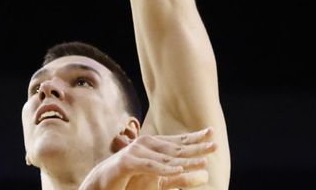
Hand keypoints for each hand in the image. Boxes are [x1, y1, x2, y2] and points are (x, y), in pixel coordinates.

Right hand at [80, 127, 216, 189]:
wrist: (100, 182)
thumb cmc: (127, 178)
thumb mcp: (155, 175)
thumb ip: (176, 173)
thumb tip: (199, 170)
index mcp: (151, 145)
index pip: (177, 141)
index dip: (195, 137)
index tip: (212, 133)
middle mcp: (144, 145)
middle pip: (175, 148)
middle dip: (196, 147)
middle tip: (215, 145)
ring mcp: (135, 153)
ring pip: (165, 158)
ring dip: (186, 160)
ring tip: (204, 161)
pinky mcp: (127, 164)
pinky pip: (149, 167)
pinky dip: (164, 169)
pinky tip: (178, 169)